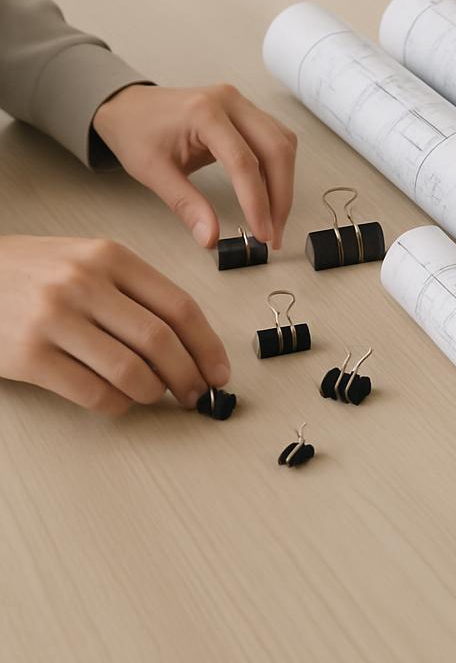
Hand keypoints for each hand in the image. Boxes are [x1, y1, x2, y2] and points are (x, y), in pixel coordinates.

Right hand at [0, 236, 229, 414]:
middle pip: (160, 341)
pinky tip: (118, 401)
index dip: (208, 346)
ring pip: (130, 371)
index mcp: (110, 257)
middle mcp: (84, 284)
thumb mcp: (88, 261)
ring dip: (153, 393)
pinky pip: (92, 393)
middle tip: (196, 394)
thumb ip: (136, 293)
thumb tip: (189, 344)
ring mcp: (53, 319)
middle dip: (188, 376)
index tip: (220, 372)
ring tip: (155, 396)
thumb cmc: (34, 272)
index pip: (179, 307)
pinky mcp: (28, 355)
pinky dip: (116, 405)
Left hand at [92, 84, 296, 248]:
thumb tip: (211, 236)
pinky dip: (279, 169)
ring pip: (284, 144)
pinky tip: (270, 191)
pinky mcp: (248, 113)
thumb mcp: (153, 172)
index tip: (262, 232)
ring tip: (273, 217)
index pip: (244, 162)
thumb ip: (186, 205)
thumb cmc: (136, 131)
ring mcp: (242, 104)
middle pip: (276, 150)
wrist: (128, 107)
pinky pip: (277, 139)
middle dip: (280, 197)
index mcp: (204, 112)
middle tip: (273, 232)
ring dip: (284, 183)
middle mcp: (230, 102)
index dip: (257, 202)